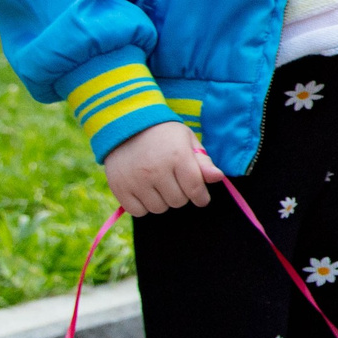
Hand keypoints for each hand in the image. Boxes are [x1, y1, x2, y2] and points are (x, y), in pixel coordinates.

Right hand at [103, 120, 221, 214]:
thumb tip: (218, 177)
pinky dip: (143, 206)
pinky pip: (138, 212)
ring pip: (159, 208)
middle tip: (174, 181)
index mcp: (177, 156)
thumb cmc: (163, 135)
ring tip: (158, 184)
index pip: (195, 189)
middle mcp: (156, 170)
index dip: (201, 197)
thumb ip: (203, 161)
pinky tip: (144, 190)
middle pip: (178, 202)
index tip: (200, 197)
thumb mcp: (187, 140)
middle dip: (181, 194)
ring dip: (162, 200)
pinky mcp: (119, 188)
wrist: (126, 125)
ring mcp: (136, 180)